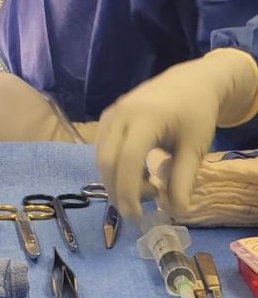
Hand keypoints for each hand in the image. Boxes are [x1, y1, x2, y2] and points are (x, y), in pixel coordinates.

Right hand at [96, 49, 257, 220]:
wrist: (191, 81)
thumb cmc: (196, 113)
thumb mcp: (195, 148)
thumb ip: (183, 180)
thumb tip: (176, 212)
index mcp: (145, 118)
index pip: (127, 160)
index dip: (129, 191)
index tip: (139, 216)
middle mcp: (121, 114)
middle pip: (107, 160)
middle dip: (117, 191)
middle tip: (137, 211)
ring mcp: (112, 113)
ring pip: (101, 156)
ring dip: (116, 180)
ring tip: (147, 188)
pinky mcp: (108, 116)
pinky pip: (103, 147)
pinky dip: (115, 167)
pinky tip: (137, 174)